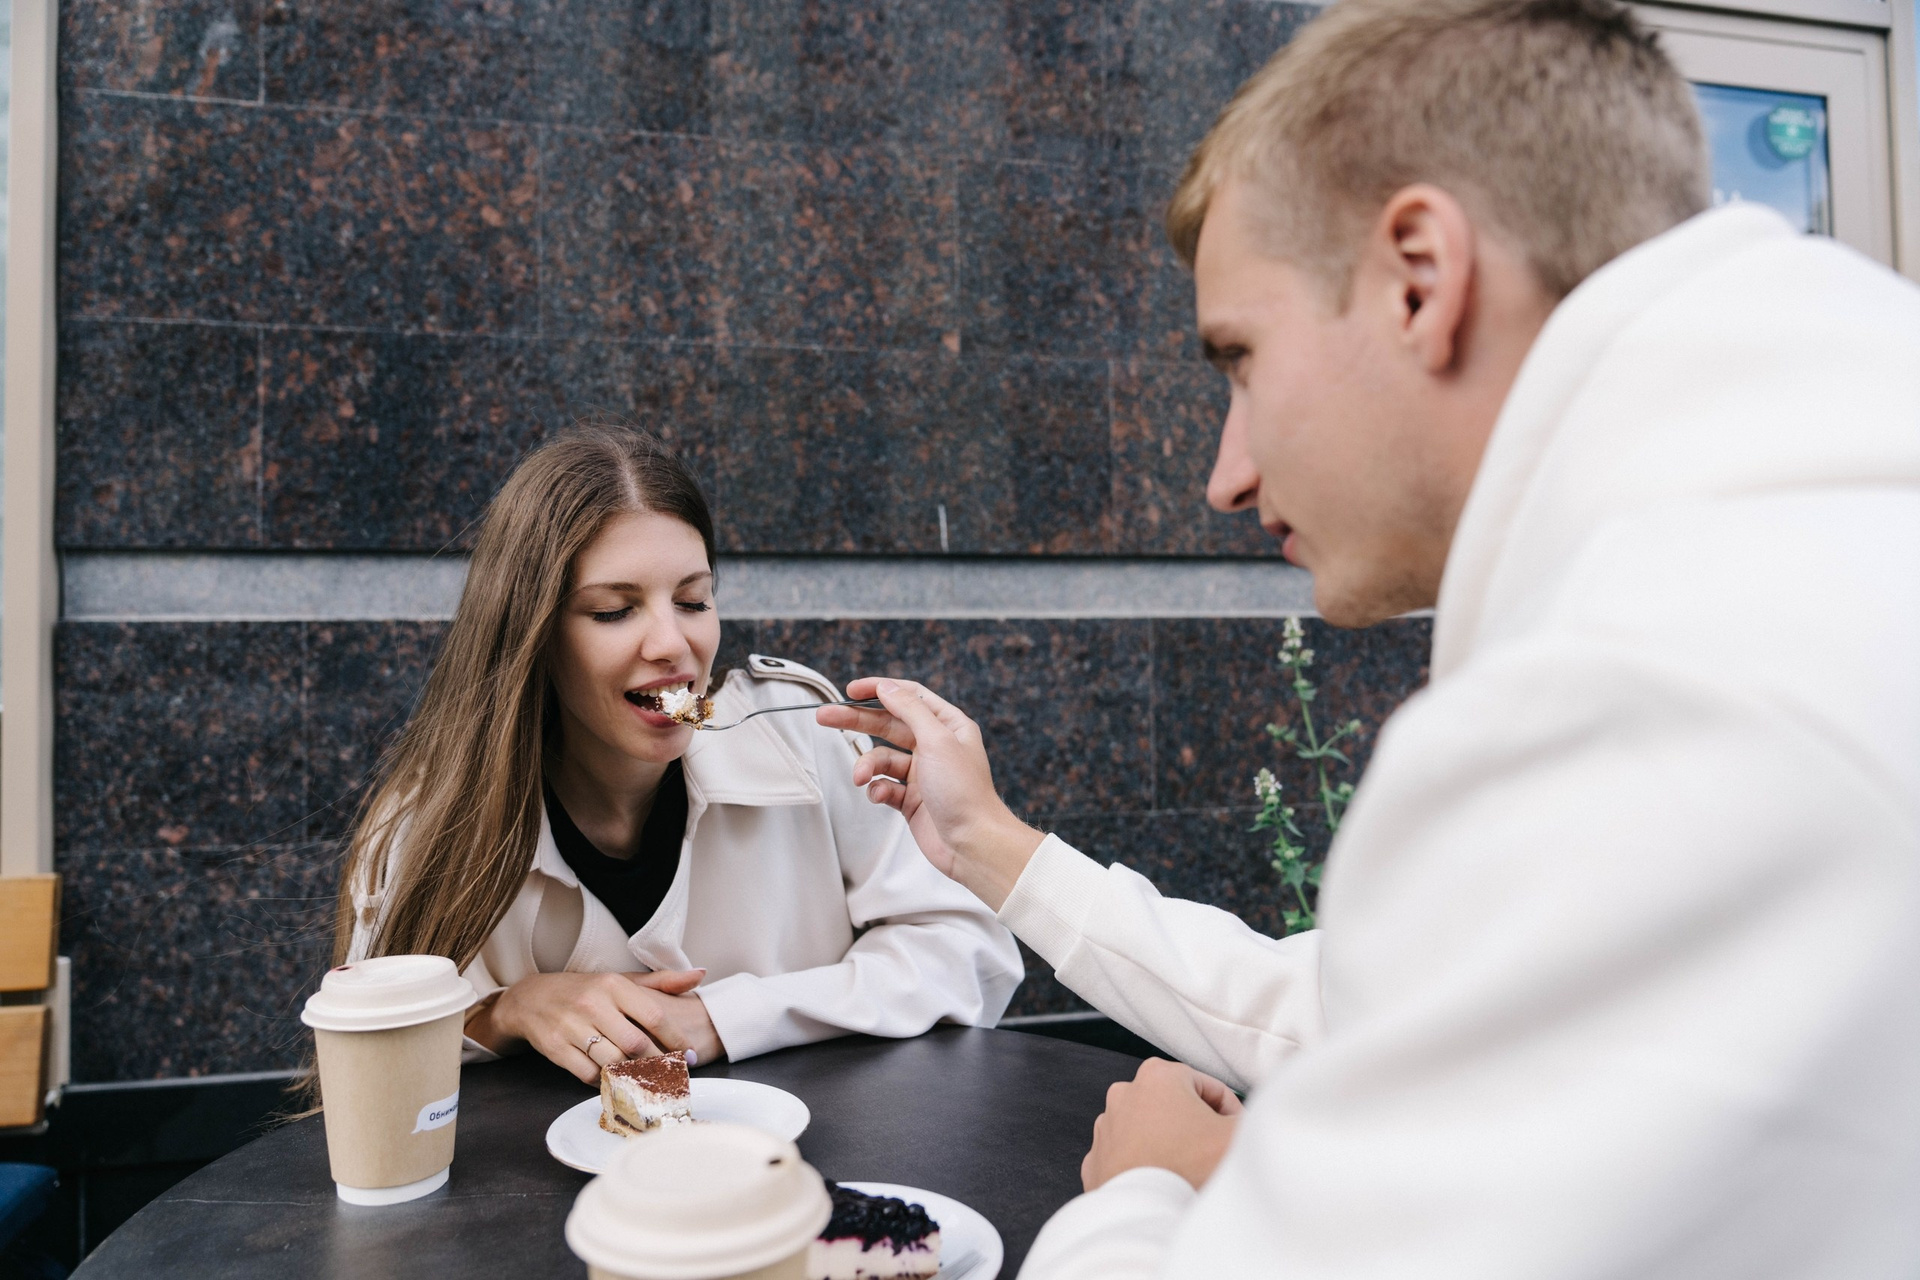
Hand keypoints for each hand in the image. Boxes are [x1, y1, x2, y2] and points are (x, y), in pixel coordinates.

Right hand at [473, 969, 721, 1082]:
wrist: (532, 998)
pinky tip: (615, 1080)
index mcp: (613, 985)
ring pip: (612, 1062)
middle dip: (658, 1064)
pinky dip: (604, 1081)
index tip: (689, 1054)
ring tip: (648, 1081)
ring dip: (632, 1076)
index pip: (654, 1016)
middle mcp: (593, 1004)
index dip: (676, 1040)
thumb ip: (662, 982)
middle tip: (671, 1075)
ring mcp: (571, 1027)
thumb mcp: (621, 981)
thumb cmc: (587, 991)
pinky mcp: (554, 1047)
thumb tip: (699, 975)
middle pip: (636, 1044)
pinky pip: (587, 1074)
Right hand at [816, 677, 1043, 909]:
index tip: (851, 690)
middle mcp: (935, 746)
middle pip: (888, 725)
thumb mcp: (937, 740)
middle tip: (826, 717)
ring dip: (868, 766)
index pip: (909, 696)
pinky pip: (884, 786)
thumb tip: (886, 687)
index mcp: (948, 726)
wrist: (972, 843)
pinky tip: (881, 795)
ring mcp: (922, 773)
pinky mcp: (911, 799)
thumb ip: (909, 709)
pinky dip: (878, 789)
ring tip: (860, 777)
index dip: (879, 690)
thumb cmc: (965, 792)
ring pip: (882, 759)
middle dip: (857, 721)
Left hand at [1081, 1058, 1243, 1191]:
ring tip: (1188, 1171)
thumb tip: (1258, 1119)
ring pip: (1152, 1130)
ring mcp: (1105, 1127)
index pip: (1210, 1088)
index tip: (1234, 1137)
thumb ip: (1253, 1117)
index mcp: (1158, 1075)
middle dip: (1197, 1127)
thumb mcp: (1238, 1135)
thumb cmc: (1190, 1168)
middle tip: (1213, 1155)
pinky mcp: (1095, 1159)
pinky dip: (1145, 1165)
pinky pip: (1129, 1156)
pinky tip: (1163, 1182)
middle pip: (1178, 1106)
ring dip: (1171, 1145)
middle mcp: (1124, 1093)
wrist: (1147, 1216)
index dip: (1230, 1113)